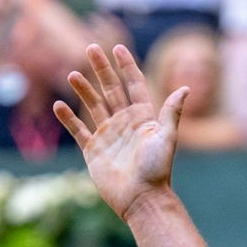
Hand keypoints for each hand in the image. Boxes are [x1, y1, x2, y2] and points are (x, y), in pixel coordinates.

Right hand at [55, 44, 188, 219]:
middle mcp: (125, 123)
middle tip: (90, 47)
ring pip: (93, 106)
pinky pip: (79, 130)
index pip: (134, 85)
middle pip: (111, 90)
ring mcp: (109, 135)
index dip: (126, 66)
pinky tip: (59, 105)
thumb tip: (186, 87)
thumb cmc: (157, 169)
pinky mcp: (94, 150)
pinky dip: (68, 119)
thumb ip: (172, 112)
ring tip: (72, 73)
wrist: (141, 198)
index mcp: (144, 118)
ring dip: (83, 90)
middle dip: (101, 69)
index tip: (118, 47)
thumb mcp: (167, 137)